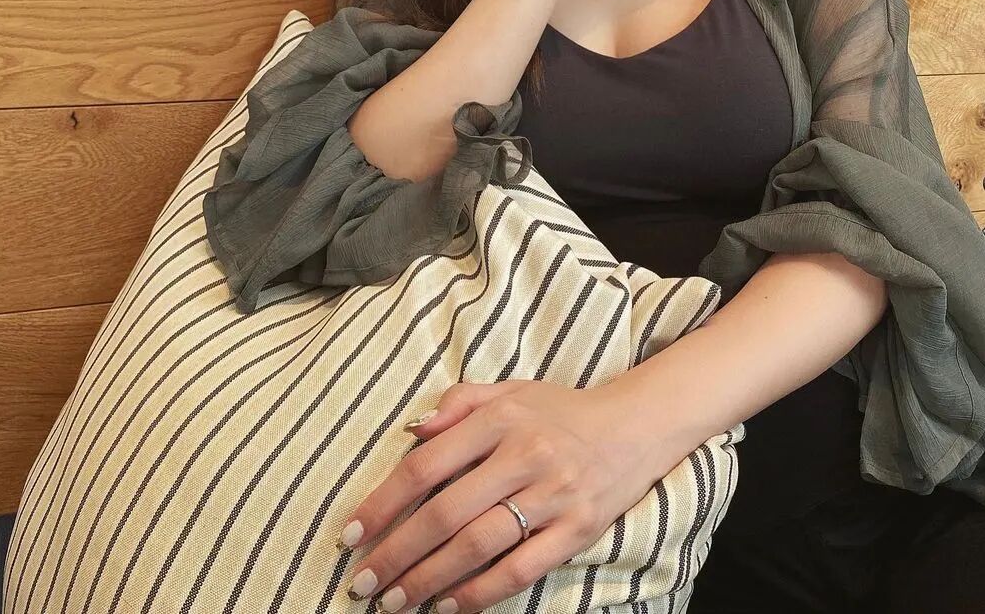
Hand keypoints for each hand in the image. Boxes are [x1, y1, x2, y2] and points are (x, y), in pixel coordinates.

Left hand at [339, 378, 678, 612]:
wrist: (634, 426)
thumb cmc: (559, 411)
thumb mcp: (509, 391)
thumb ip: (459, 404)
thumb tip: (410, 430)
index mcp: (500, 418)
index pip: (426, 464)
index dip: (383, 503)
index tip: (350, 534)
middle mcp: (524, 455)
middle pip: (446, 512)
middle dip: (396, 553)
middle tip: (361, 583)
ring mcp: (552, 494)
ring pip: (478, 545)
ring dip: (429, 578)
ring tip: (394, 601)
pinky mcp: (577, 530)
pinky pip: (521, 568)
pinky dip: (480, 592)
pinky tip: (448, 606)